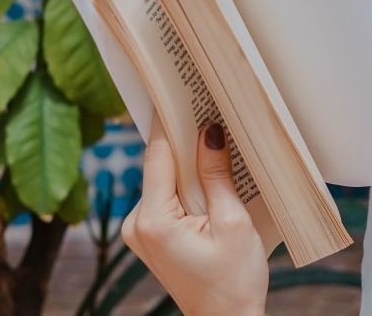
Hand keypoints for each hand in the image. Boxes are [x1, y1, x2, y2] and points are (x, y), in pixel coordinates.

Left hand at [122, 116, 267, 315]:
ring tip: (214, 142)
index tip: (178, 90)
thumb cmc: (234, 281)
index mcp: (153, 221)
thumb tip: (207, 132)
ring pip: (163, 179)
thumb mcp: (233, 222)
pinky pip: (165, 196)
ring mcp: (139, 231)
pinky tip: (207, 176)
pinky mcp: (149, 236)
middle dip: (184, 142)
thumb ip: (216, 175)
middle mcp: (136, 223)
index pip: (158, 155)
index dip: (170, 122)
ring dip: (187, 164)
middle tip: (206, 109)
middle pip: (159, 165)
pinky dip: (185, 184)